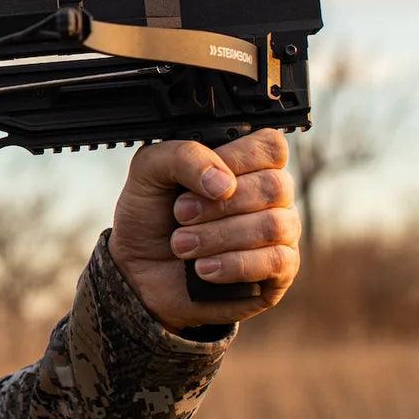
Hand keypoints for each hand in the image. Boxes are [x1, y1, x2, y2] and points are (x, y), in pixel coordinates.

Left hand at [105, 129, 299, 334]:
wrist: (138, 270)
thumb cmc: (150, 216)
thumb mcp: (149, 171)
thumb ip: (183, 156)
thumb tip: (224, 182)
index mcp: (246, 162)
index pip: (270, 147)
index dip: (237, 161)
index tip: (202, 182)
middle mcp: (270, 194)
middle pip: (274, 187)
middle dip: (218, 205)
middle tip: (180, 215)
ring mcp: (281, 232)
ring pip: (274, 225)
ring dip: (219, 236)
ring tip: (182, 246)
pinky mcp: (280, 270)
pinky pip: (277, 262)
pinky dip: (233, 265)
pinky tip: (203, 269)